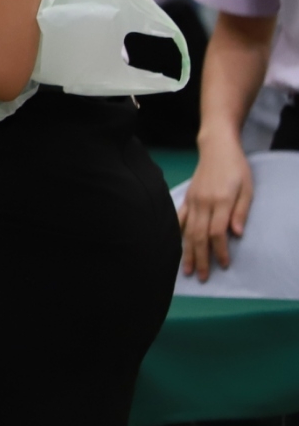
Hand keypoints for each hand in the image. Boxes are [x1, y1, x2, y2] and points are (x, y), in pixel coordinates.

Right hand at [181, 137, 251, 281]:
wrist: (216, 149)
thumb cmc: (236, 168)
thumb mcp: (248, 188)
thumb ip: (242, 211)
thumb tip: (237, 234)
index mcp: (221, 201)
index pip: (217, 232)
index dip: (219, 250)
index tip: (223, 264)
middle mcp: (203, 203)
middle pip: (199, 236)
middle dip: (200, 258)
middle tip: (201, 277)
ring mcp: (192, 201)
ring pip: (187, 231)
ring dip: (186, 252)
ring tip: (186, 269)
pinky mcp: (186, 198)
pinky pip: (179, 219)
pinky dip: (178, 234)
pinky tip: (177, 246)